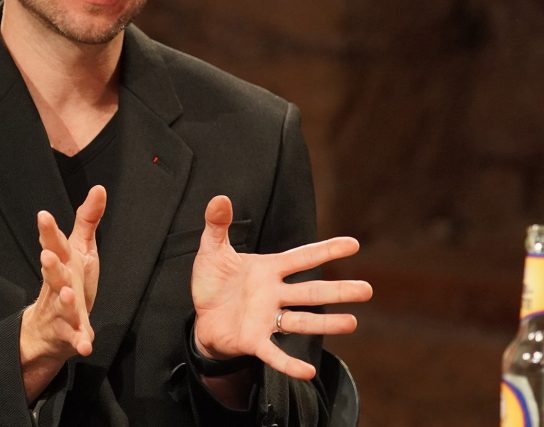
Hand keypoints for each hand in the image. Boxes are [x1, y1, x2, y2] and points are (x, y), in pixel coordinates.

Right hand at [19, 185, 105, 398]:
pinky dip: (79, 341)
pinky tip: (86, 344)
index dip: (48, 231)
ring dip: (64, 301)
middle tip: (46, 256)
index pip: (53, 244)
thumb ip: (88, 220)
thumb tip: (99, 188)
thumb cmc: (69, 280)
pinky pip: (74, 338)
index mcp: (61, 261)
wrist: (50, 328)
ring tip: (68, 295)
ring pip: (61, 306)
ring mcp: (60, 310)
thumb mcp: (80, 248)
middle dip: (50, 266)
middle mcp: (57, 284)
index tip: (44, 215)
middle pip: (52, 274)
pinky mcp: (68, 333)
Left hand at [191, 195, 371, 380]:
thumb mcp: (211, 250)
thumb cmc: (213, 282)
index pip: (302, 257)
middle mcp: (274, 294)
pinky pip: (274, 354)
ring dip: (326, 324)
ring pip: (302, 321)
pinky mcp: (254, 341)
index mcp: (269, 270)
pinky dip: (290, 364)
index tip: (354, 243)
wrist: (200, 315)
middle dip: (338, 290)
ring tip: (352, 323)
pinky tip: (307, 371)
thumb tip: (219, 197)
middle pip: (311, 292)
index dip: (326, 250)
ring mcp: (267, 319)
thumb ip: (217, 224)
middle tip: (367, 289)